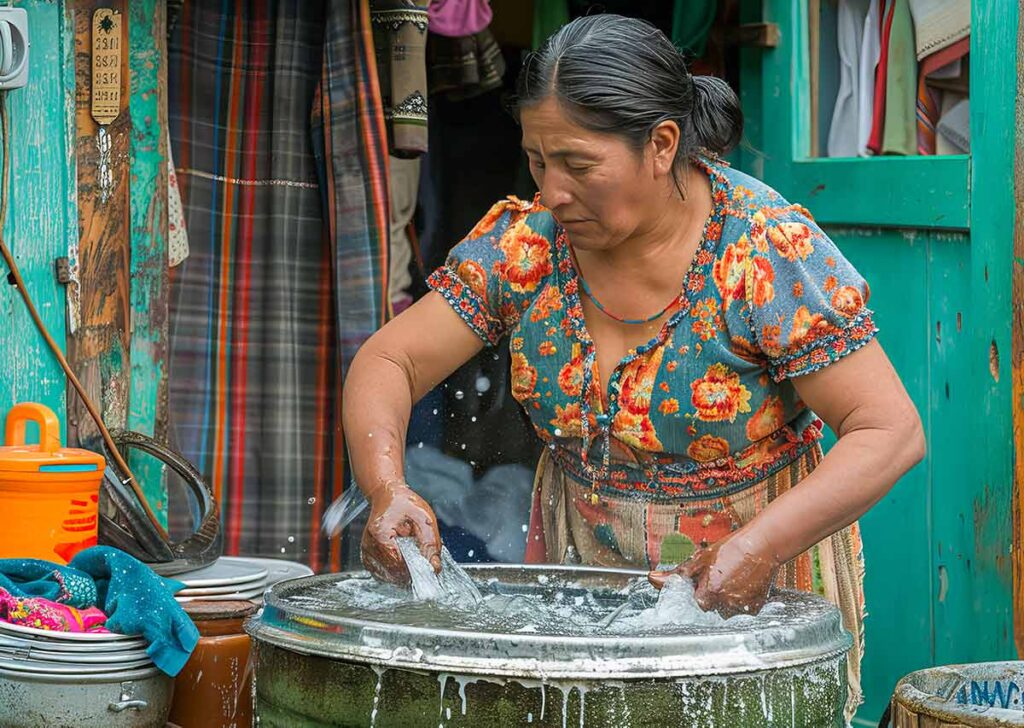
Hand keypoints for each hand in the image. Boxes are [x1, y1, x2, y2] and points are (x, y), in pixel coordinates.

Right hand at [360, 482, 441, 583]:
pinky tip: (403, 558)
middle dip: (411, 570)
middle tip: (421, 558)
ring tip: (410, 553)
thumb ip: (431, 545)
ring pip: (389, 576)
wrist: (388, 496)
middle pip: (393, 573)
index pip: (398, 565)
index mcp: (380, 534)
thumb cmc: (405, 504)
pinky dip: (396, 571)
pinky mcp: (368, 558)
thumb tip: (434, 568)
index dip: (416, 569)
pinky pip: (384, 574)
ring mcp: (366, 553)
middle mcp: (368, 546)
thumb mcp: (424, 520)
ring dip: (403, 572)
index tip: (427, 566)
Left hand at [647, 530, 779, 617]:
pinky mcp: (755, 610)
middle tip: (719, 576)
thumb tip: (652, 579)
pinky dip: (738, 600)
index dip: (697, 590)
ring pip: (724, 611)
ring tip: (731, 578)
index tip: (703, 581)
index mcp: (710, 594)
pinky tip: (741, 584)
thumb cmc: (731, 549)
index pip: (693, 603)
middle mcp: (726, 606)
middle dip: (710, 595)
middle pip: (709, 608)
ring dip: (724, 599)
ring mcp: (742, 609)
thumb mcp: (699, 559)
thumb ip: (675, 575)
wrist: (762, 545)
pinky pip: (740, 611)